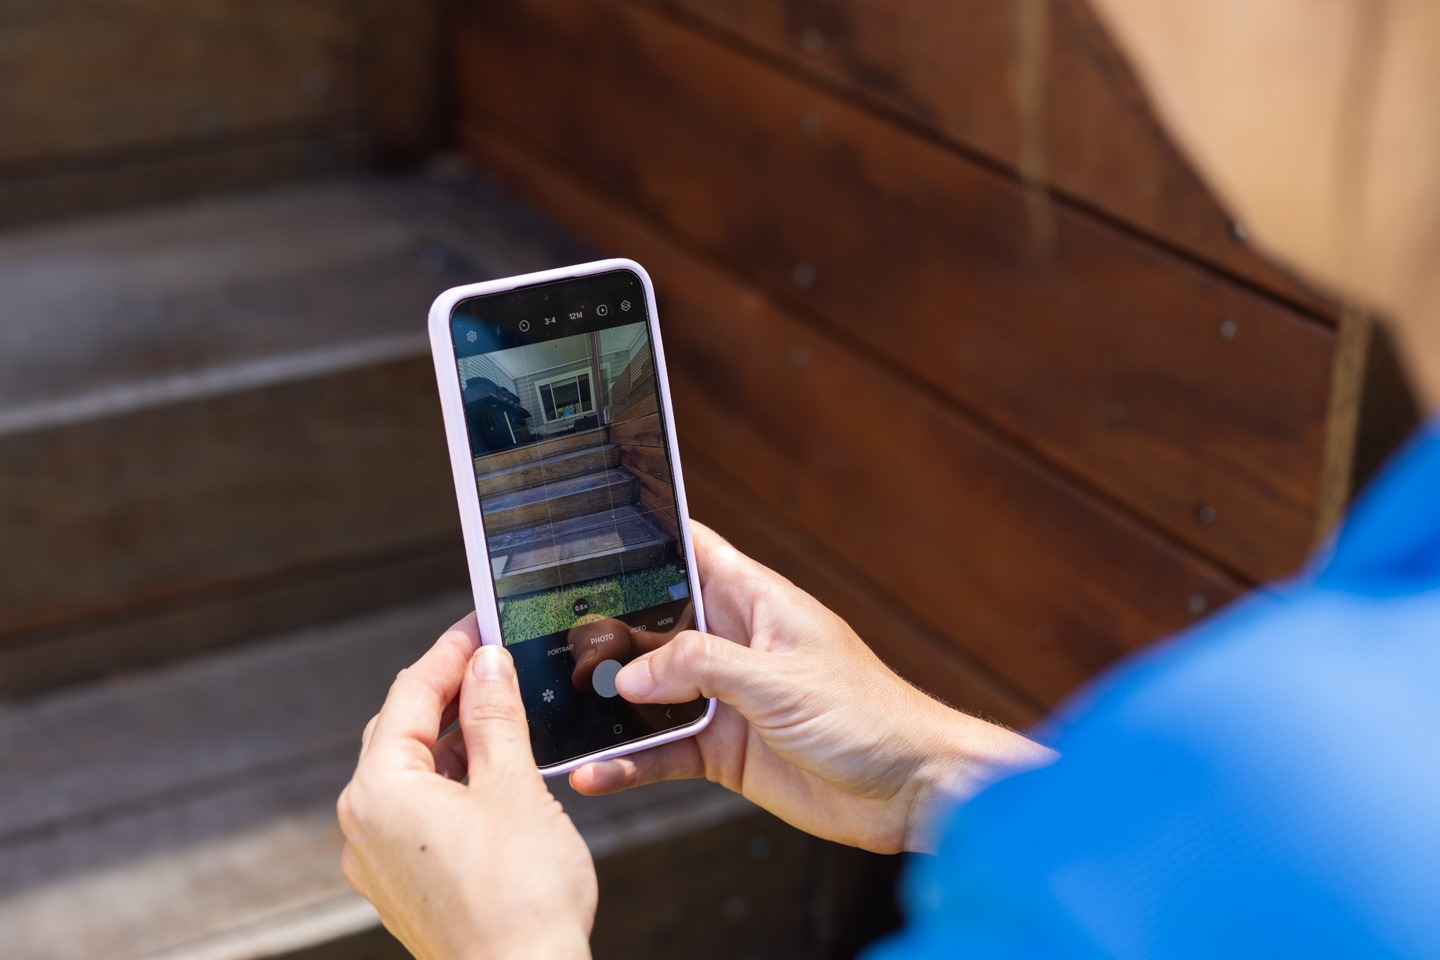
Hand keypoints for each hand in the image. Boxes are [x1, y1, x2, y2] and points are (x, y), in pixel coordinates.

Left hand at [338, 616, 595, 958]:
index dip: (449, 653)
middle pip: (400, 732)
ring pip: (411, 775)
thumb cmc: (520, 896)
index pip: (409, 695)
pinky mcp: (402, 887)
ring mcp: (378, 861)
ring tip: (506, 718)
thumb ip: (496, 715)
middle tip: (494, 662)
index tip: (480, 625)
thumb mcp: (513, 786)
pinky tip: (495, 778)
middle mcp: (363, 824)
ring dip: (454, 741)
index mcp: (380, 790)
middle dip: (448, 694)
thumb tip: (486, 663)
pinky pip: (417, 814)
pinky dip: (452, 784)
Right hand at [570, 524, 1053, 854]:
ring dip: (609, 704)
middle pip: (653, 624)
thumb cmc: (873, 716)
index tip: (588, 536)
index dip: (644, 538)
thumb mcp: (780, 679)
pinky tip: (597, 771)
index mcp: (756, 602)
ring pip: (650, 693)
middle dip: (605, 633)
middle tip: (551, 643)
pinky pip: (662, 751)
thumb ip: (702, 667)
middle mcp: (734, 645)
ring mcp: (726, 699)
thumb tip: (632, 673)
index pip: (691, 550)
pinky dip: (629, 762)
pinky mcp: (724, 751)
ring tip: (560, 712)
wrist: (913, 790)